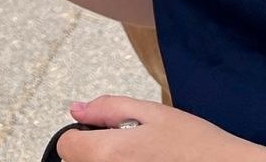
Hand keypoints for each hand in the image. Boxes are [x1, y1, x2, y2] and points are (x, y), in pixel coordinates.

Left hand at [56, 96, 265, 160]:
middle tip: (131, 147)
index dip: (82, 136)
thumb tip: (76, 110)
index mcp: (108, 153)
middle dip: (95, 153)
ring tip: (144, 159)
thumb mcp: (153, 113)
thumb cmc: (198, 145)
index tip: (103, 134)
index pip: (66, 147)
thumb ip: (108, 109)